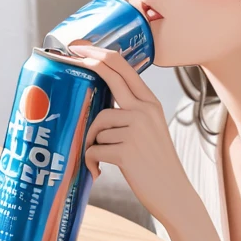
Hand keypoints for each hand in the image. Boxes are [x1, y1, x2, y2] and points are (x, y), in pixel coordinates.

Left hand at [68, 44, 191, 226]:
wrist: (173, 193)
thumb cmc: (155, 164)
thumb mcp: (149, 130)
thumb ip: (128, 114)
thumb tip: (95, 108)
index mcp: (150, 103)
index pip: (124, 68)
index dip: (99, 53)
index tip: (81, 47)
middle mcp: (144, 110)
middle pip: (109, 77)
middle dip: (87, 64)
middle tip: (68, 57)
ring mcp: (136, 129)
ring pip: (96, 126)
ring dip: (92, 144)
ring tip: (102, 160)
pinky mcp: (126, 150)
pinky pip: (93, 149)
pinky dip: (92, 162)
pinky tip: (100, 171)